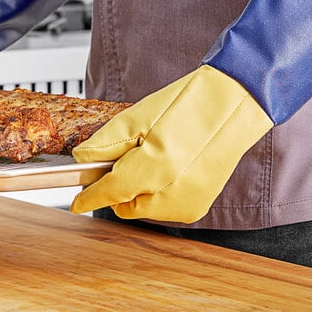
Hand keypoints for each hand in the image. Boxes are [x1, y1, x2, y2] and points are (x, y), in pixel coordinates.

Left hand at [70, 65, 272, 222]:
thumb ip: (105, 144)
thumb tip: (82, 161)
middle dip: (119, 184)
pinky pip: (163, 207)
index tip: (77, 202)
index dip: (90, 197)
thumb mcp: (138, 116)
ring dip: (138, 189)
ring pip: (143, 208)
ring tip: (157, 156)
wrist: (233, 104)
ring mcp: (190, 204)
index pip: (111, 192)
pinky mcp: (198, 206)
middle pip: (125, 204)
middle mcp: (175, 194)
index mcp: (158, 168)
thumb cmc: (189, 104)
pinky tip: (170, 167)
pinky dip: (157, 192)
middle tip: (132, 153)